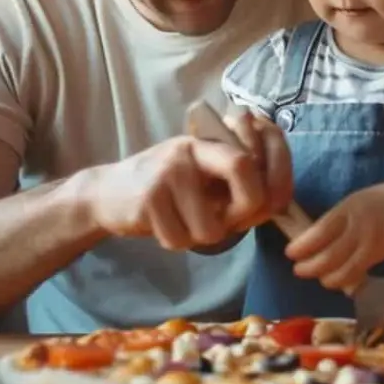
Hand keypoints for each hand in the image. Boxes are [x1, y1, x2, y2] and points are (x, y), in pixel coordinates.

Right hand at [81, 115, 290, 250]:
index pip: (255, 151)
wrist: (106, 194)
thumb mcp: (202, 175)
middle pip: (244, 172)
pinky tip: (162, 225)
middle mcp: (190, 150)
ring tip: (182, 221)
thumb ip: (237, 184)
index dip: (276, 178)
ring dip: (200, 237)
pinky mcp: (147, 199)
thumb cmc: (166, 189)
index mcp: (209, 142)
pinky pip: (180, 239)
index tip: (275, 206)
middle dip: (244, 213)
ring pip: (211, 227)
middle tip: (226, 223)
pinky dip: (175, 242)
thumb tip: (276, 205)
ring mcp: (167, 172)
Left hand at [285, 187, 383, 290]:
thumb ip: (333, 222)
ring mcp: (369, 244)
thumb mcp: (351, 204)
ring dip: (327, 278)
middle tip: (299, 270)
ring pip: (343, 270)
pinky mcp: (379, 256)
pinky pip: (358, 272)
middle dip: (310, 267)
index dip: (302, 246)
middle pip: (329, 255)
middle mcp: (357, 228)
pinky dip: (344, 279)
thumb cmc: (374, 203)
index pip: (319, 232)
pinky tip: (337, 279)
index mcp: (345, 210)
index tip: (290, 253)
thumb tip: (308, 241)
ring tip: (320, 277)